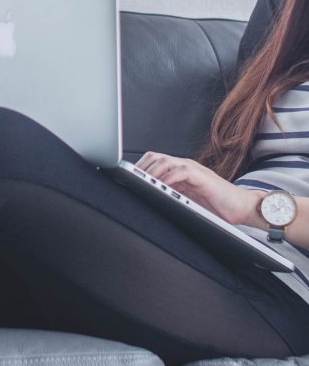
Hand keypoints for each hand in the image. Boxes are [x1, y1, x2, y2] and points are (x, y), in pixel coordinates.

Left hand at [134, 151, 255, 225]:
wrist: (241, 207)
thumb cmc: (216, 205)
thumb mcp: (187, 200)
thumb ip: (171, 195)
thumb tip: (149, 200)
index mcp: (179, 171)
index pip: (154, 161)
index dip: (139, 168)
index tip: (125, 178)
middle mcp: (184, 166)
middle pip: (156, 157)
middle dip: (141, 168)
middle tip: (129, 180)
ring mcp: (194, 170)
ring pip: (166, 161)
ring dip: (152, 171)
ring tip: (141, 182)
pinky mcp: (203, 177)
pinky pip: (182, 171)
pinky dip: (169, 177)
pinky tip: (162, 185)